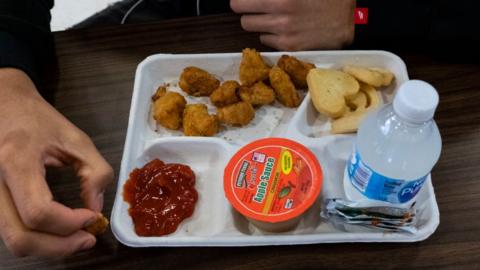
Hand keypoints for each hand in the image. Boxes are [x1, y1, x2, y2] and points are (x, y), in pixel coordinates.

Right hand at [0, 68, 112, 256]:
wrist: (3, 105)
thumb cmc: (38, 120)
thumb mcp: (76, 139)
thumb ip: (95, 172)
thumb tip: (96, 209)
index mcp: (16, 162)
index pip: (38, 212)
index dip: (69, 223)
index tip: (92, 216)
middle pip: (20, 237)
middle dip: (59, 247)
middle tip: (88, 239)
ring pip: (13, 240)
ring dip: (49, 247)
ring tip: (76, 236)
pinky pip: (11, 231)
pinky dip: (38, 238)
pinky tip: (59, 230)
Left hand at [231, 0, 355, 50]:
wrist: (351, 18)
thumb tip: (258, 1)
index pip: (240, 2)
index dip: (240, 1)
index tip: (241, 2)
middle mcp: (280, 13)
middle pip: (244, 18)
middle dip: (248, 12)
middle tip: (257, 9)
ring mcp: (284, 32)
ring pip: (253, 30)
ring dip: (259, 23)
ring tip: (274, 18)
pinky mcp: (289, 47)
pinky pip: (266, 41)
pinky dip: (271, 35)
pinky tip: (284, 29)